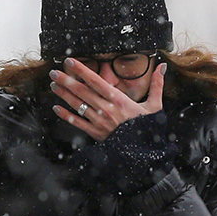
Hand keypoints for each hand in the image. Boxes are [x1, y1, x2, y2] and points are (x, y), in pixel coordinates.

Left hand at [50, 58, 165, 140]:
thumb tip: (162, 67)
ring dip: (64, 94)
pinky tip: (56, 108)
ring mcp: (100, 122)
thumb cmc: (149, 128)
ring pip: (78, 105)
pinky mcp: (96, 134)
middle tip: (54, 71)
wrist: (144, 153)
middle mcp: (107, 109)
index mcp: (119, 100)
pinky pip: (78, 123)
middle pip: (82, 91)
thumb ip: (157, 85)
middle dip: (67, 80)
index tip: (70, 61)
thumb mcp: (155, 106)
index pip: (96, 81)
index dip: (82, 70)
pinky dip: (66, 116)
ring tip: (53, 84)